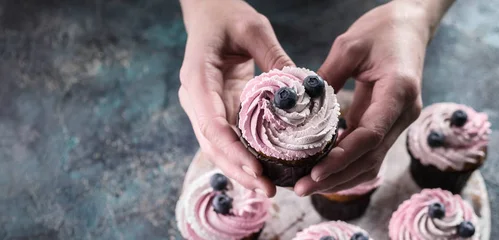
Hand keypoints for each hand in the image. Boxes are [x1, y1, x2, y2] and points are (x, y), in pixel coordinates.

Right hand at [178, 0, 293, 196]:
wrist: (209, 13)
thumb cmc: (227, 16)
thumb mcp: (254, 29)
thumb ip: (274, 57)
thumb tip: (302, 89)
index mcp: (198, 77)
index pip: (210, 121)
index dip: (231, 148)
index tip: (254, 167)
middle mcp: (195, 97)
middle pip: (212, 143)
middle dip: (238, 168)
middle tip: (268, 189)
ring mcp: (204, 106)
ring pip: (218, 146)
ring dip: (241, 168)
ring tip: (268, 189)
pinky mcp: (217, 109)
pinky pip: (228, 137)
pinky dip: (244, 155)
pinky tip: (265, 170)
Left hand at [294, 0, 452, 195]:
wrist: (409, 26)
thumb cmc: (382, 30)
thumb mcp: (349, 46)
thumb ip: (326, 78)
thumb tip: (298, 106)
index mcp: (399, 91)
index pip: (370, 135)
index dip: (342, 158)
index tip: (315, 172)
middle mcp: (404, 113)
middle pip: (371, 158)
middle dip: (336, 177)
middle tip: (301, 188)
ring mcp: (398, 121)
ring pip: (371, 161)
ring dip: (341, 177)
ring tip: (307, 186)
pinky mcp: (388, 123)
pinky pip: (369, 152)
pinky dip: (347, 165)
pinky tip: (323, 171)